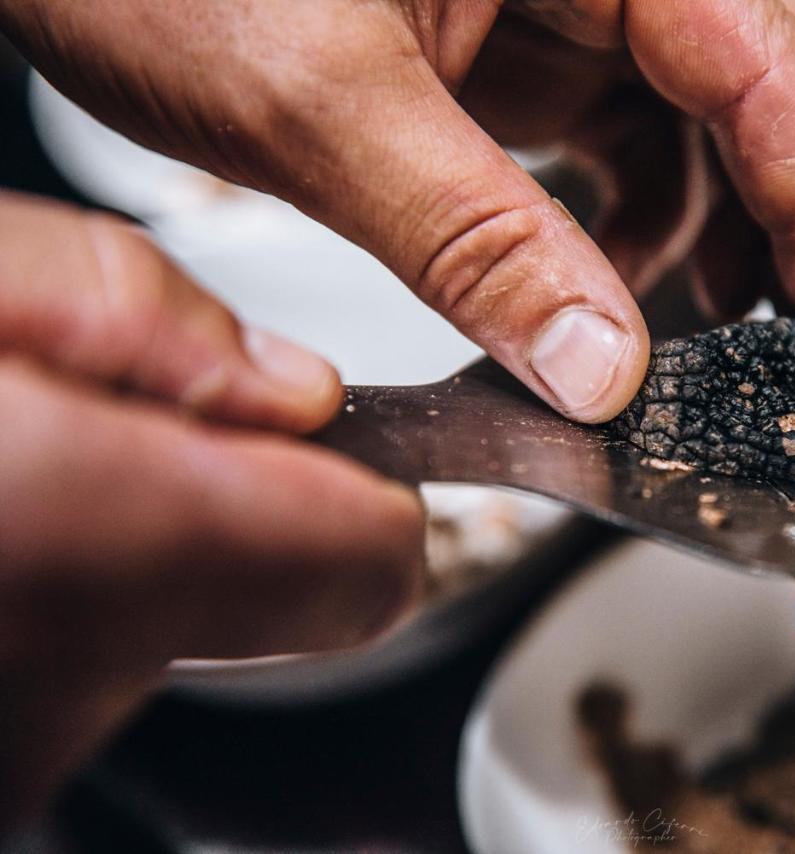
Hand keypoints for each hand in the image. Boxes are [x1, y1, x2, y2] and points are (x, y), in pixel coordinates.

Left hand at [0, 0, 794, 423]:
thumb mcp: (318, 104)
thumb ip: (474, 242)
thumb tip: (597, 367)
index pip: (768, 64)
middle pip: (767, 84)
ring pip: (705, 117)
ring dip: (721, 236)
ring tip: (717, 348)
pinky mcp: (527, 37)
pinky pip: (630, 130)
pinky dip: (642, 221)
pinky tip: (631, 292)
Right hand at [0, 192, 425, 830]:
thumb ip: (148, 319)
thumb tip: (286, 390)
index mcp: (87, 538)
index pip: (367, 563)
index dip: (367, 498)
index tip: (334, 455)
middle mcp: (59, 687)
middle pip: (272, 600)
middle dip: (221, 511)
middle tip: (92, 433)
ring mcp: (6, 762)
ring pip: (165, 639)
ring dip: (118, 555)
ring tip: (5, 484)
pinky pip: (67, 680)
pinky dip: (44, 607)